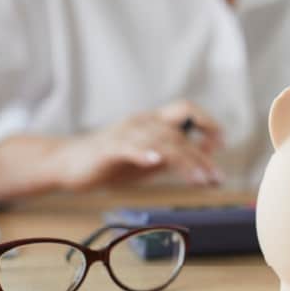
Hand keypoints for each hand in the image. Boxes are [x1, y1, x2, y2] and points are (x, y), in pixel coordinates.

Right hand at [54, 100, 223, 189]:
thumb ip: (176, 156)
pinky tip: (155, 160)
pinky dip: (144, 152)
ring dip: (184, 160)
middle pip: (179, 131)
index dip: (207, 122)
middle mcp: (142, 122)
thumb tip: (208, 158)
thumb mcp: (151, 159)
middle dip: (201, 154)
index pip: (187, 110)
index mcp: (154, 121)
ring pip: (161, 140)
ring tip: (199, 180)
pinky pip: (129, 146)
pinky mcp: (108, 148)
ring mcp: (125, 133)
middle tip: (215, 178)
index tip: (222, 143)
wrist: (67, 164)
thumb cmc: (112, 162)